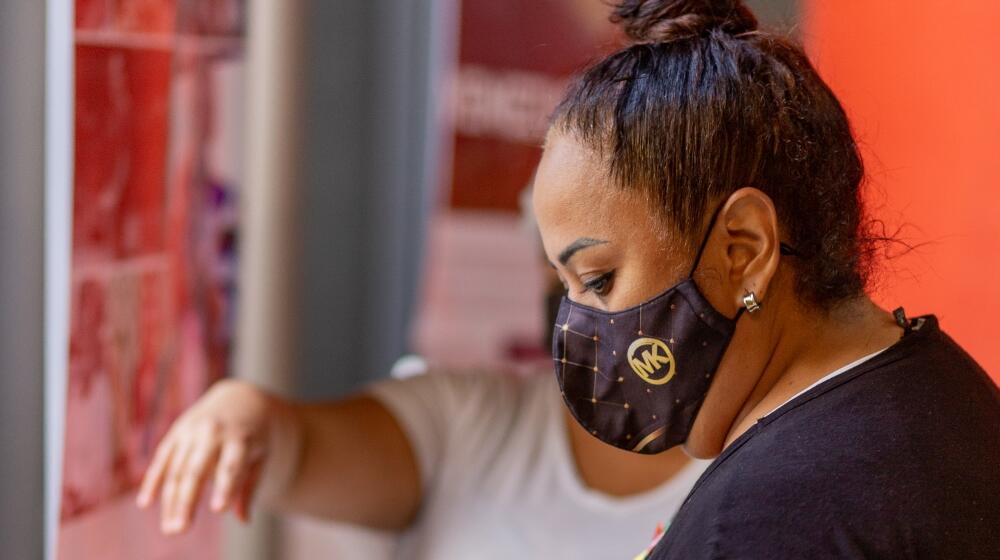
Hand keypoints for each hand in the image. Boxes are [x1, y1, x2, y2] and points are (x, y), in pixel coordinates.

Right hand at [135, 379, 298, 533]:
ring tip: (170, 528)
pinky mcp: (177, 432)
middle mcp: (214, 433)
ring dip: (170, 500)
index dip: (225, 487)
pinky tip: (146, 503)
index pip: (231, 466)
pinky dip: (153, 481)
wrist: (239, 399)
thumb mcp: (260, 457)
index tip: (218, 510)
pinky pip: (162, 459)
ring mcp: (192, 431)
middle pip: (196, 470)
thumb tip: (244, 520)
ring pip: (177, 469)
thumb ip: (250, 487)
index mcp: (240, 439)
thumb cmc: (252, 437)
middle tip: (180, 530)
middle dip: (187, 501)